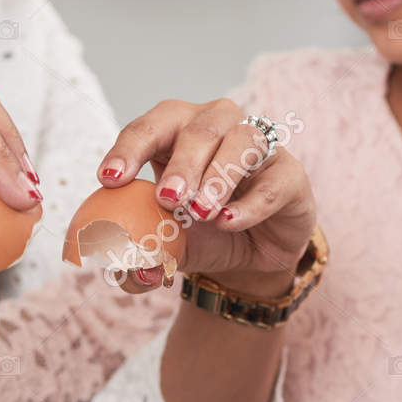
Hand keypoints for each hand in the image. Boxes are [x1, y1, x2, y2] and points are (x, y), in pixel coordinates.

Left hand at [98, 99, 316, 297]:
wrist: (250, 257)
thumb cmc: (200, 234)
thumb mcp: (165, 248)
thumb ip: (141, 261)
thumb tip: (128, 274)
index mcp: (174, 133)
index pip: (148, 128)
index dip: (129, 149)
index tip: (111, 179)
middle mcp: (217, 127)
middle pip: (199, 127)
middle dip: (182, 162)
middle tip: (168, 197)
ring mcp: (258, 146)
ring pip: (242, 141)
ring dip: (219, 176)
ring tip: (201, 212)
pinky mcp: (289, 173)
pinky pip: (273, 180)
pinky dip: (251, 203)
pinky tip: (229, 221)